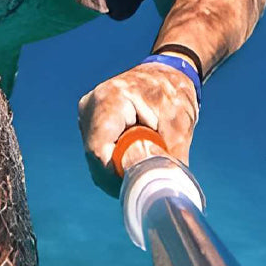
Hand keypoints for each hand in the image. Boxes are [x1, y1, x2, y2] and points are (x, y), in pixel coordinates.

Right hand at [77, 61, 199, 196]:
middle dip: (119, 176)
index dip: (116, 175)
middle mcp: (90, 107)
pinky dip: (114, 163)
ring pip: (95, 160)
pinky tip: (133, 159)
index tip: (139, 185)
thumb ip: (169, 160)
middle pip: (96, 159)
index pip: (99, 151)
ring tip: (143, 166)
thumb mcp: (179, 126)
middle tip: (146, 182)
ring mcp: (86, 114)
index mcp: (109, 101)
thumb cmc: (174, 93)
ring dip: (116, 170)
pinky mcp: (89, 122)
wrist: (167, 72)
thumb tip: (167, 194)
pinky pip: (97, 153)